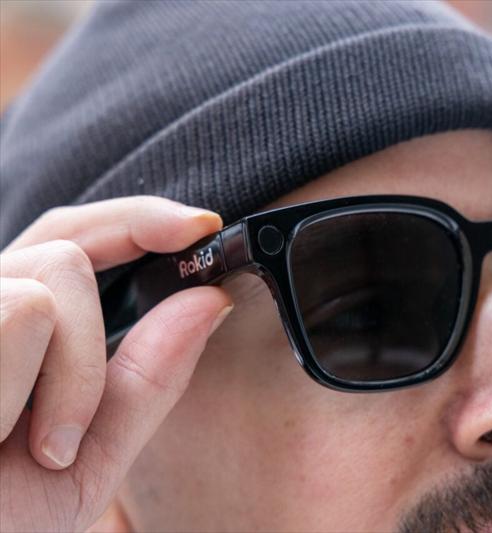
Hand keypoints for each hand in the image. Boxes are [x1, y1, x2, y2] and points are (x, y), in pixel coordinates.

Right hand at [0, 197, 232, 531]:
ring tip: (16, 448)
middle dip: (91, 348)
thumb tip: (210, 300)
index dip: (139, 220)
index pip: (75, 237)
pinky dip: (17, 393)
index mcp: (16, 319)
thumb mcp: (93, 451)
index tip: (201, 226)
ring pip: (48, 293)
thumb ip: (150, 376)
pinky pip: (20, 315)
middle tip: (65, 438)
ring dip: (63, 384)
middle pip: (67, 252)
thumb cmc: (5, 513)